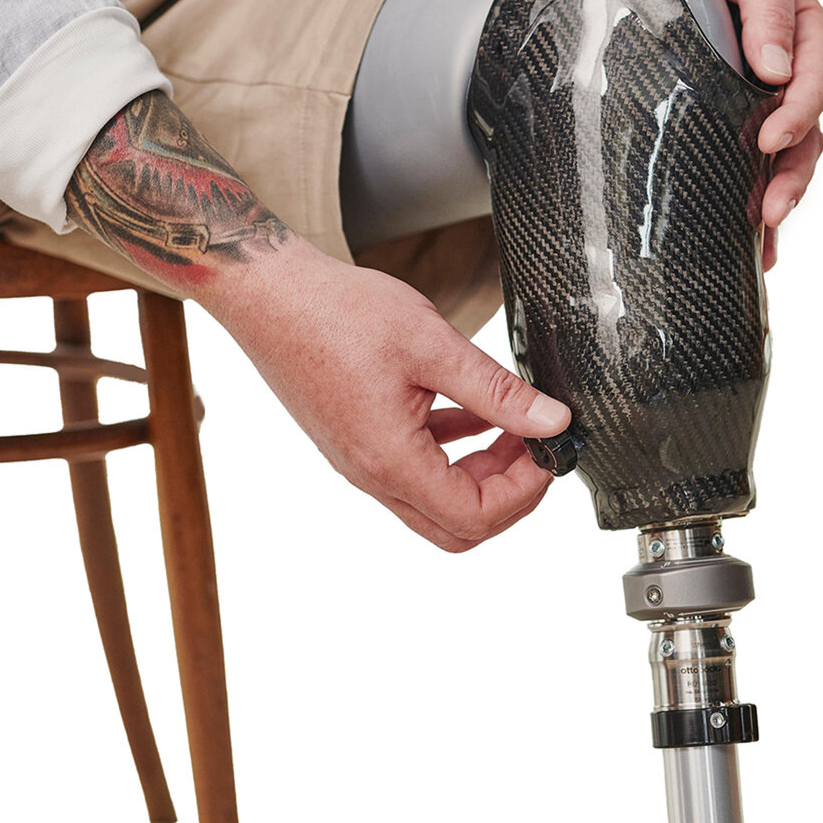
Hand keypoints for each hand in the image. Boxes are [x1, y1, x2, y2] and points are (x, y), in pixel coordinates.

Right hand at [206, 240, 571, 551]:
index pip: (475, 515)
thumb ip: (497, 392)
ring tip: (511, 425)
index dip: (525, 491)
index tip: (550, 450)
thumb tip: (552, 421)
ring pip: (432, 500)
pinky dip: (449, 451)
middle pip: (454, 526)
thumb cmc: (336, 313)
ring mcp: (358, 460)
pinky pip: (410, 468)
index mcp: (391, 460)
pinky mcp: (352, 439)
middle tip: (535, 449)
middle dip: (507, 495)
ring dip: (478, 472)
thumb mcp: (433, 347)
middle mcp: (371, 473)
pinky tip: (470, 410)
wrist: (269, 296)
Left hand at [645, 0, 822, 269]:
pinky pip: (737, 153)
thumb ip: (768, 9)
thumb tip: (775, 71)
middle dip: (790, 173)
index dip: (798, 112)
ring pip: (777, 151)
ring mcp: (753, 92)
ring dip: (774, 194)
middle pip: (803, 128)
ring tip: (762, 237)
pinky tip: (741, 237)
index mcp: (803, 33)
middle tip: (771, 210)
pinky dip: (743, 194)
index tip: (770, 139)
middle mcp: (784, 68)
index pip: (813, 80)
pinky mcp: (718, 107)